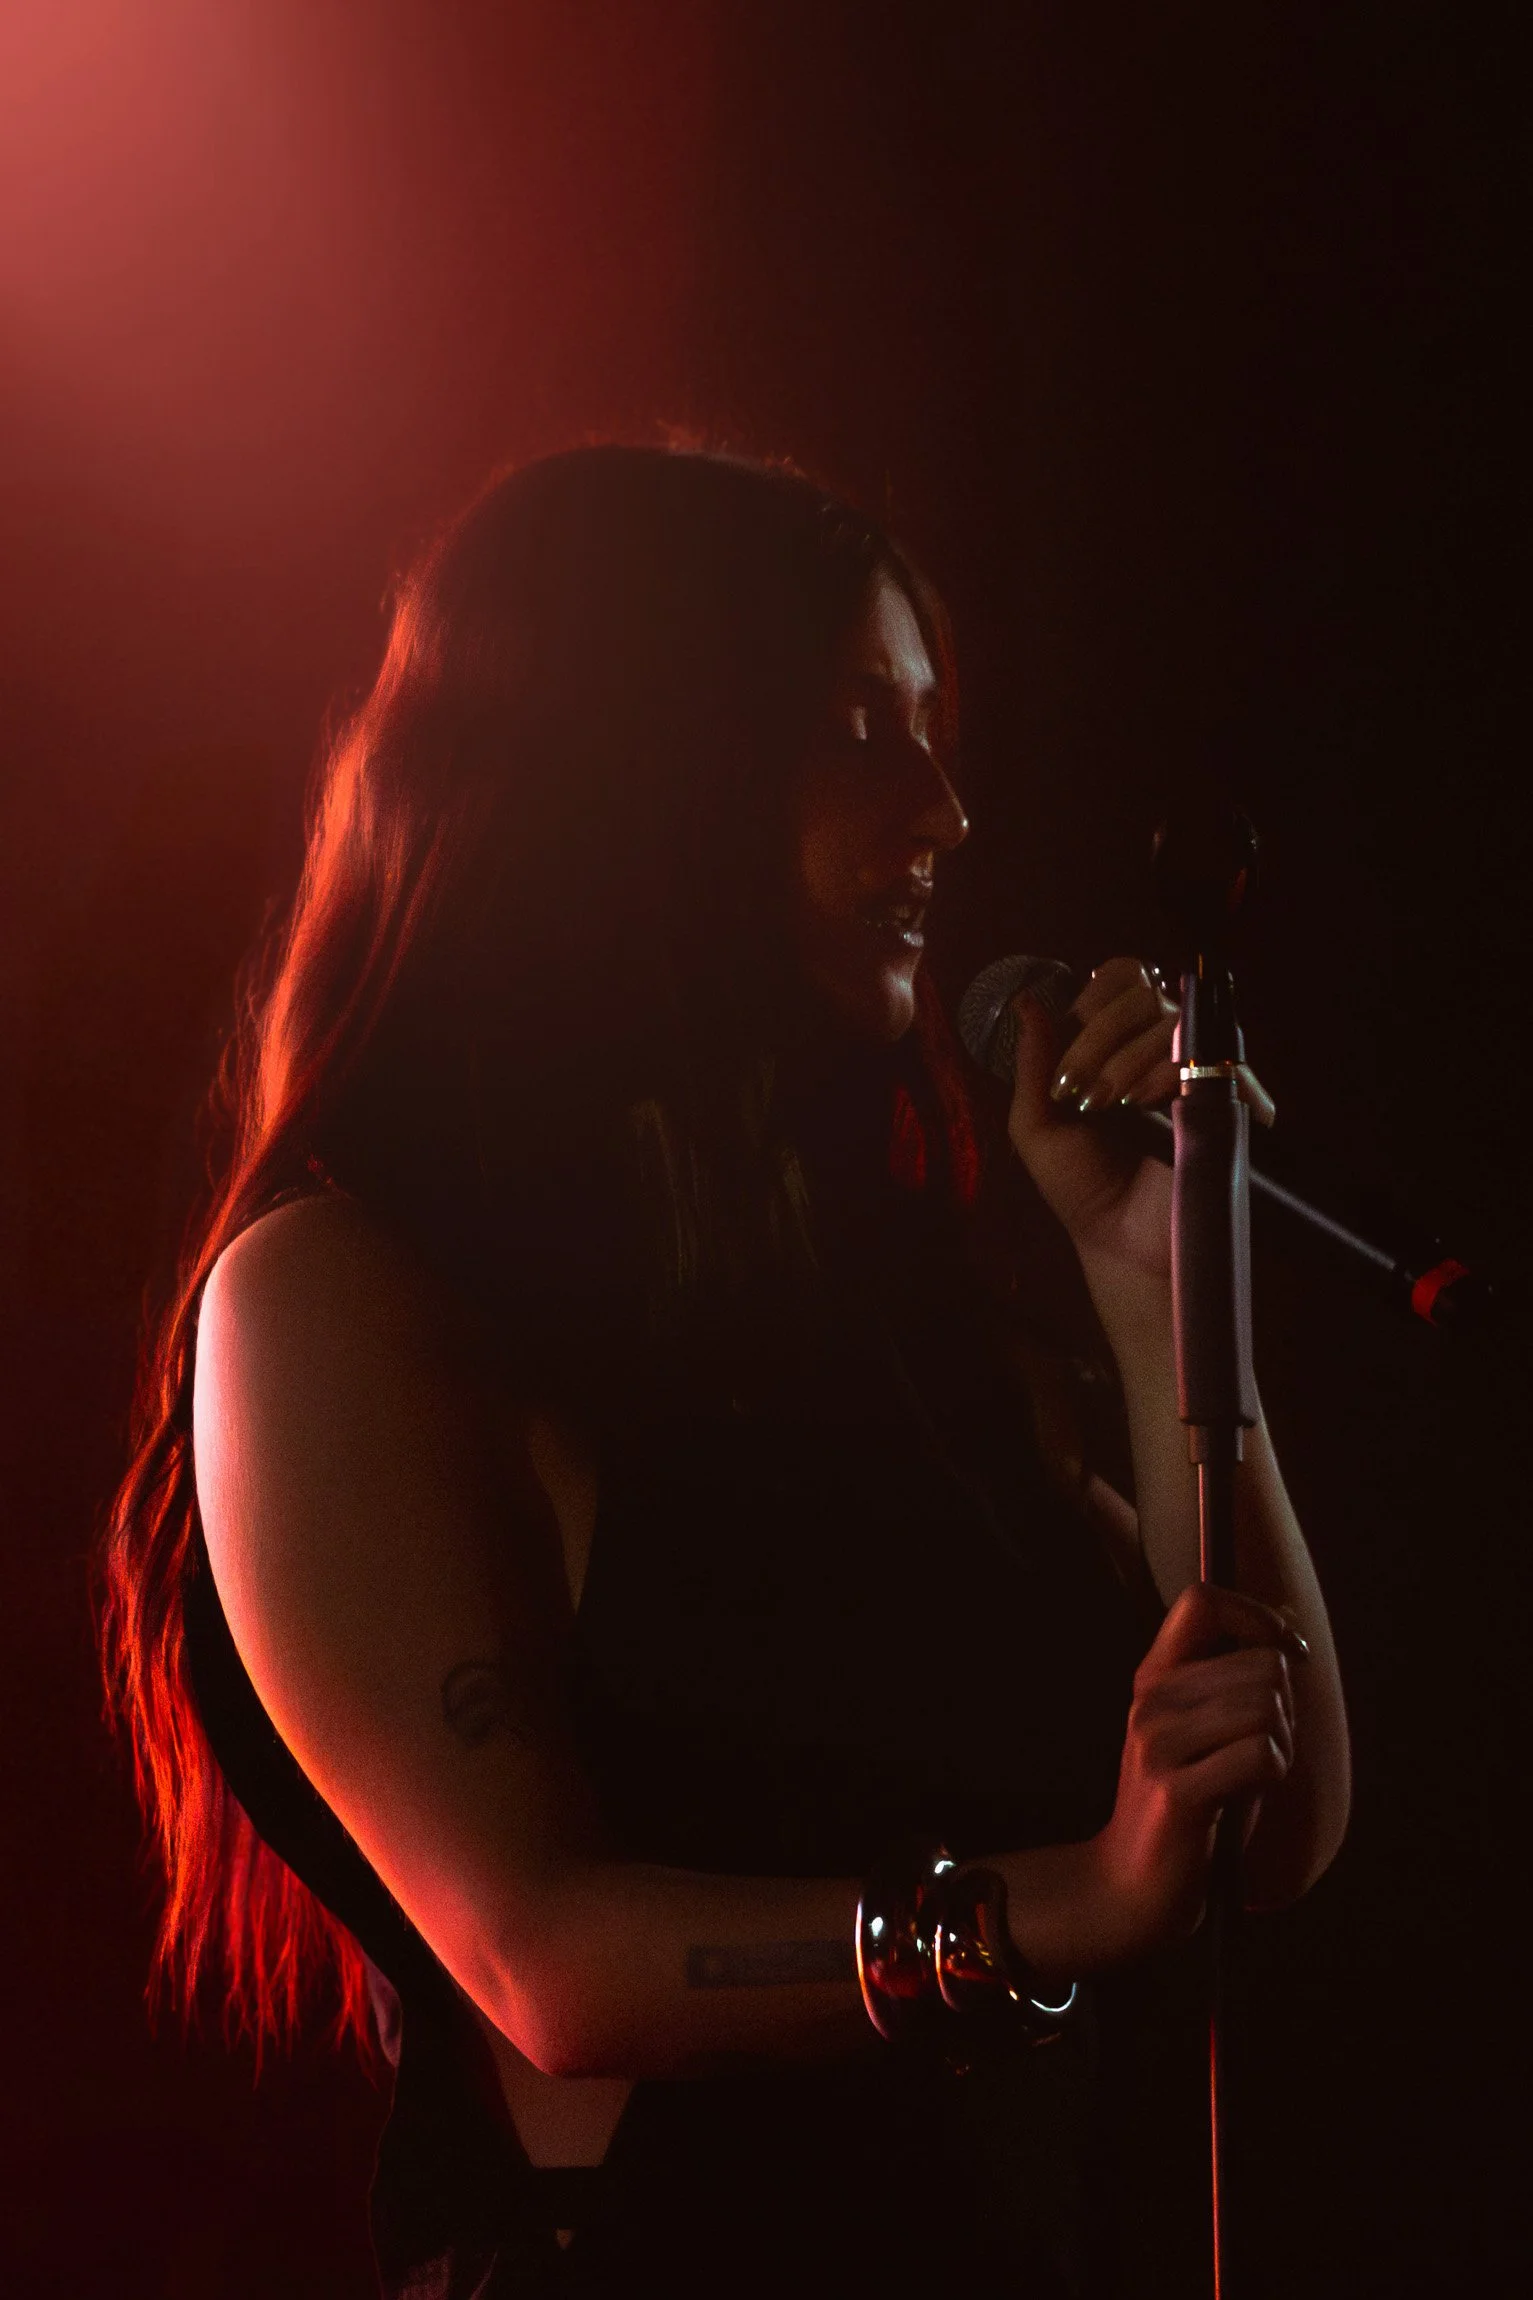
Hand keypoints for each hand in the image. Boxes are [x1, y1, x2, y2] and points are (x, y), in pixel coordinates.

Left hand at [1005, 955, 1274, 1274]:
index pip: (1120, 978)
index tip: (1064, 1058)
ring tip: (1108, 1106)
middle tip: (1077, 1090)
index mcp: (1118, 1042)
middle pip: (1142, 992)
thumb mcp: (1036, 1125)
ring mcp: (1198, 1068)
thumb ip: (1031, 1062)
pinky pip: (1210, 1057)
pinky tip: (1145, 1104)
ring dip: (1127, 1058)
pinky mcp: (1230, 1098)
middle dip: (1098, 1036)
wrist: (1122, 1241)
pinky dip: (1169, 1071)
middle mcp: (1161, 1046)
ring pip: (1171, 1020)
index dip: (1090, 1003)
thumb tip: (1026, 1000)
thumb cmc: (1082, 1185)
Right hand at [1085, 1583, 1306, 1958]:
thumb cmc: (1193, 1808)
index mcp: (1155, 1677)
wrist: (1134, 1887)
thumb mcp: (1208, 1733)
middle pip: (1262, 1665)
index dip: (1257, 1617)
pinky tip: (1244, 1798)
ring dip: (1280, 1747)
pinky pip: (1262, 1755)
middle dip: (1285, 1709)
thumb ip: (1239, 1685)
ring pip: (1267, 1708)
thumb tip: (1290, 1636)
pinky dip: (1273, 1776)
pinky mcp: (1177, 1789)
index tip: (1287, 1654)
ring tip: (1248, 1778)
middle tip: (1260, 1752)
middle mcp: (1151, 1700)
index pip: (1203, 1600)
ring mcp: (1158, 1743)